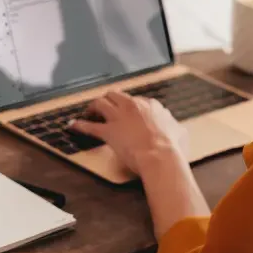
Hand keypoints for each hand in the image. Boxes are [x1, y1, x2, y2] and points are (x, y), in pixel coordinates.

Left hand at [70, 91, 188, 175]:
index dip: (129, 107)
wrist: (161, 156)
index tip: (126, 113)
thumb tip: (177, 129)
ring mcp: (119, 117)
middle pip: (115, 95)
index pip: (136, 101)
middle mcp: (133, 106)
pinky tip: (72, 125)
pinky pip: (90, 126)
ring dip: (94, 107)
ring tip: (89, 113)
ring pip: (101, 103)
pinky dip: (79, 125)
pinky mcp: (108, 131)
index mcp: (150, 106)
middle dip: (109, 101)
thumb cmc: (172, 147)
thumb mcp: (180, 133)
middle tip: (104, 109)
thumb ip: (175, 127)